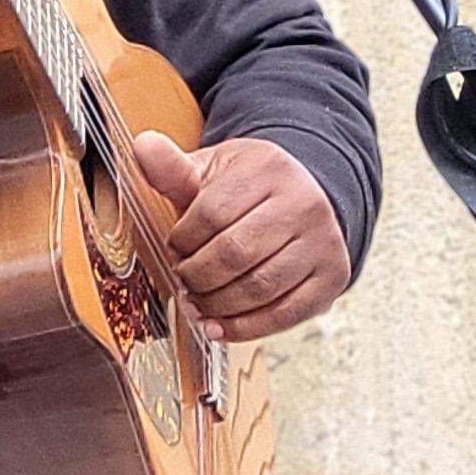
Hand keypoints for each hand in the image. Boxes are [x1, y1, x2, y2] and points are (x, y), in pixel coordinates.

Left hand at [134, 132, 351, 342]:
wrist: (302, 197)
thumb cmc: (246, 189)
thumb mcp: (212, 171)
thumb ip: (174, 168)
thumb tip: (143, 146)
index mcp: (270, 168)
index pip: (212, 213)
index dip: (183, 240)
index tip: (174, 248)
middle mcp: (305, 202)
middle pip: (235, 253)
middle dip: (197, 276)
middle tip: (183, 281)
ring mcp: (324, 241)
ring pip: (259, 288)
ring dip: (217, 305)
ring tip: (197, 304)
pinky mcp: (333, 276)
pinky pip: (285, 314)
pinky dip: (246, 328)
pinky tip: (219, 326)